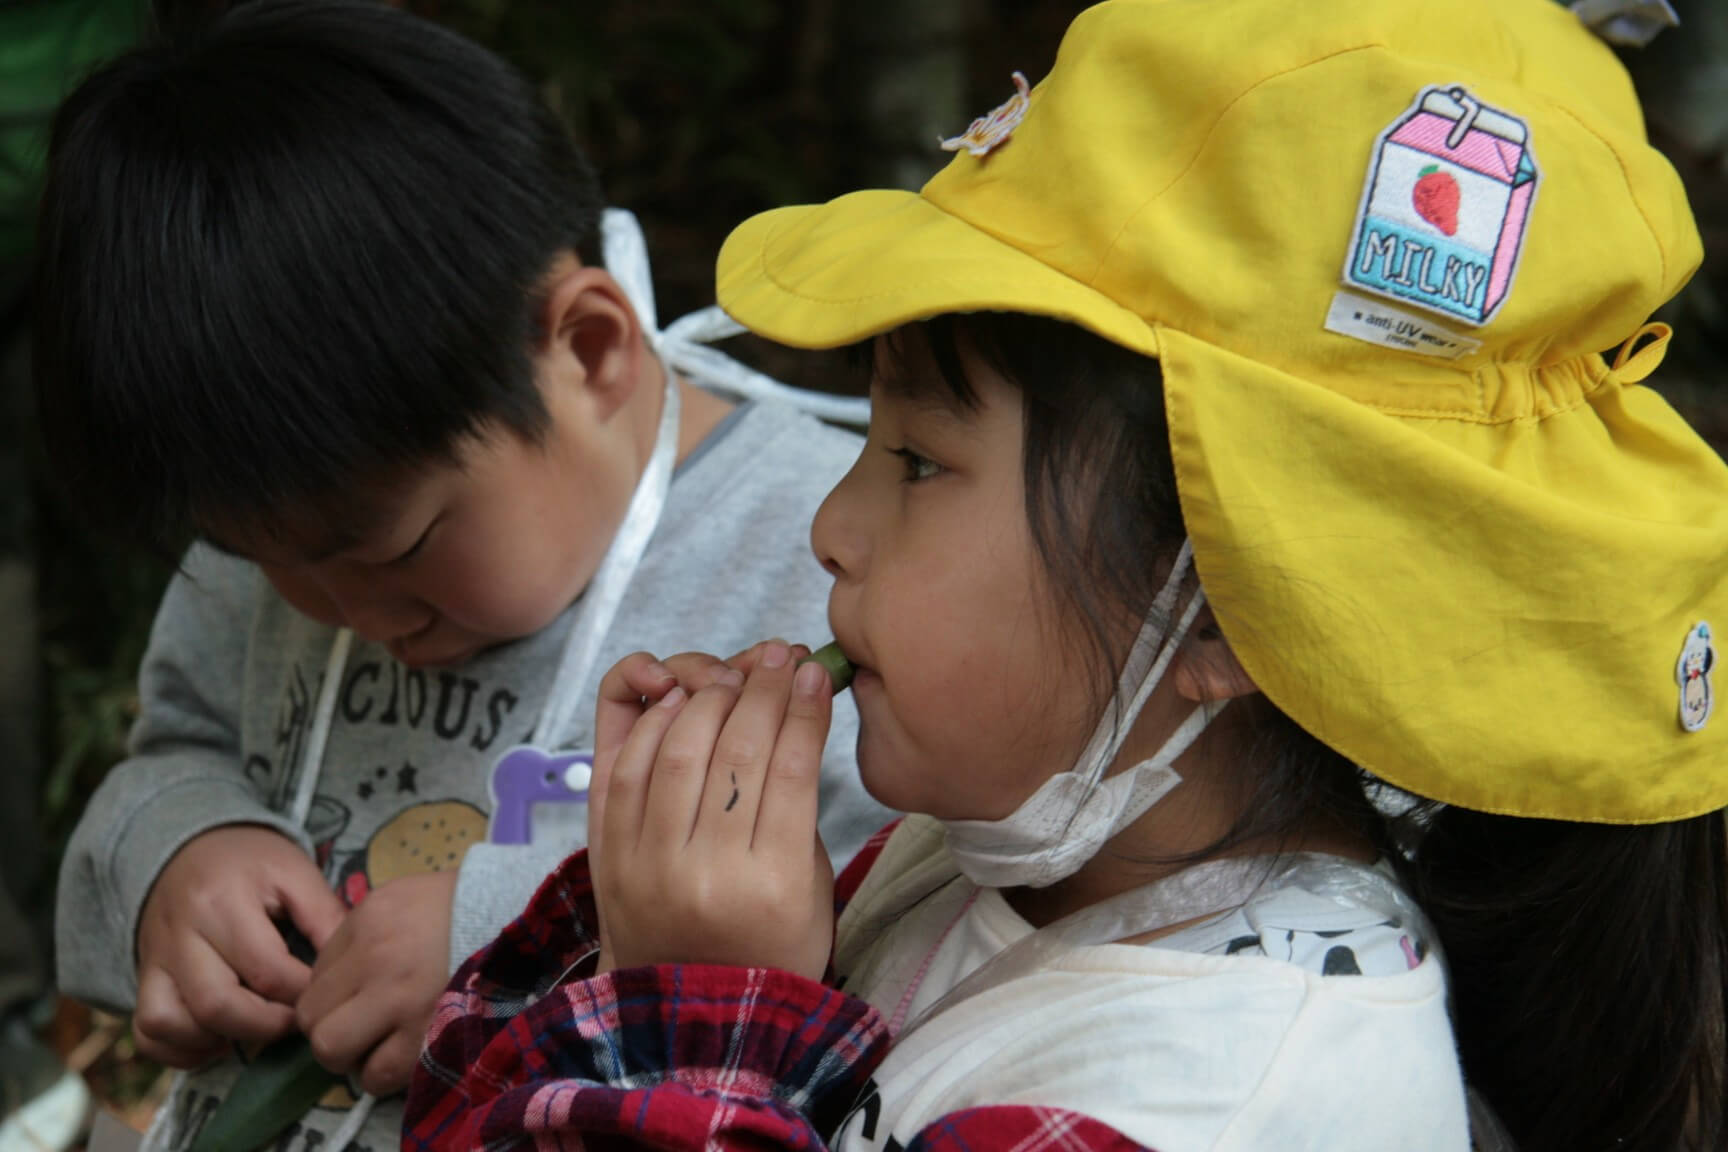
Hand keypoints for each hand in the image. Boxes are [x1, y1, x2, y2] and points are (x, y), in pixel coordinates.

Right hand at [135, 825, 346, 1067]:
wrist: (190, 846)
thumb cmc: (251, 861)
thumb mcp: (295, 872)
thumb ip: (326, 917)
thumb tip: (353, 966)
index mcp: (222, 902)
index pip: (266, 970)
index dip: (302, 993)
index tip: (327, 994)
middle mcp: (179, 934)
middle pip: (215, 1005)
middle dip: (265, 1026)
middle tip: (296, 1020)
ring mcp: (154, 959)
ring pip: (169, 1023)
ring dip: (218, 1039)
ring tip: (257, 1028)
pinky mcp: (143, 978)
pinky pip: (147, 1032)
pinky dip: (180, 1049)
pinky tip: (219, 1038)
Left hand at [295, 869, 457, 1096]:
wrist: (519, 918)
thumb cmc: (459, 909)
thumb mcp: (398, 900)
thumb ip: (357, 936)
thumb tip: (330, 982)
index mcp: (367, 923)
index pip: (313, 979)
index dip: (331, 996)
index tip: (355, 998)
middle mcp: (376, 961)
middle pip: (312, 1017)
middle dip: (330, 1027)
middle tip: (358, 1026)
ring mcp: (401, 1001)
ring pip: (332, 1050)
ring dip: (351, 1054)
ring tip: (378, 1043)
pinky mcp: (427, 1036)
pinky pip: (377, 1075)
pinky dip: (382, 1071)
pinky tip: (402, 1053)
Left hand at [590, 640, 835, 980]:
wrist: (692, 1013)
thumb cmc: (770, 945)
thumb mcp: (813, 886)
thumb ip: (799, 807)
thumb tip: (793, 712)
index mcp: (774, 884)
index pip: (791, 768)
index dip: (803, 709)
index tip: (813, 673)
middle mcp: (707, 872)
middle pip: (736, 749)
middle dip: (760, 689)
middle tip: (776, 658)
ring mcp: (649, 864)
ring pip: (677, 748)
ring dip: (705, 694)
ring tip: (730, 672)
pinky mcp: (609, 857)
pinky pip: (623, 769)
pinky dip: (649, 724)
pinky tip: (676, 698)